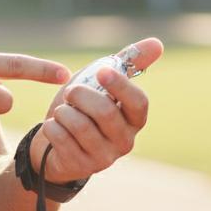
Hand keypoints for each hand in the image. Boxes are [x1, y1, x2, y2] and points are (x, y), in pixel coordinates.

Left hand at [32, 37, 163, 183]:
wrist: (55, 144)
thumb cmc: (84, 108)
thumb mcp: (102, 82)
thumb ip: (128, 63)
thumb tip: (158, 43)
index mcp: (134, 119)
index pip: (138, 103)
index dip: (121, 86)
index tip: (101, 72)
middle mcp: (125, 141)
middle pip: (105, 113)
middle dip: (81, 95)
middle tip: (71, 92)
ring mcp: (104, 158)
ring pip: (80, 126)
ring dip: (64, 111)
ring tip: (62, 111)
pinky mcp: (81, 167)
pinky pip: (62, 139)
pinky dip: (52, 127)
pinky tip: (54, 127)